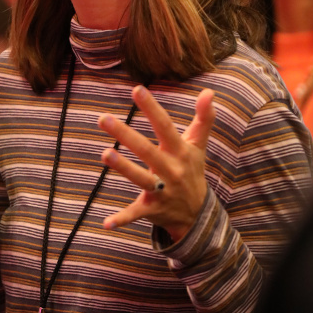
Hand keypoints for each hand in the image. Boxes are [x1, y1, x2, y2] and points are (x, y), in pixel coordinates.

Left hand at [98, 86, 214, 242]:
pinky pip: (136, 214)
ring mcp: (162, 191)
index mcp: (179, 152)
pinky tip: (106, 222)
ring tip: (103, 154)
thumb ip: (203, 118)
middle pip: (147, 150)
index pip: (165, 126)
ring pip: (141, 178)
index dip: (152, 108)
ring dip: (123, 167)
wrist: (198, 214)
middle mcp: (171, 170)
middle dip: (126, 134)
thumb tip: (208, 91)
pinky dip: (122, 219)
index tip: (137, 89)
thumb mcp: (198, 145)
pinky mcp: (152, 209)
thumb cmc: (191, 170)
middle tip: (103, 118)